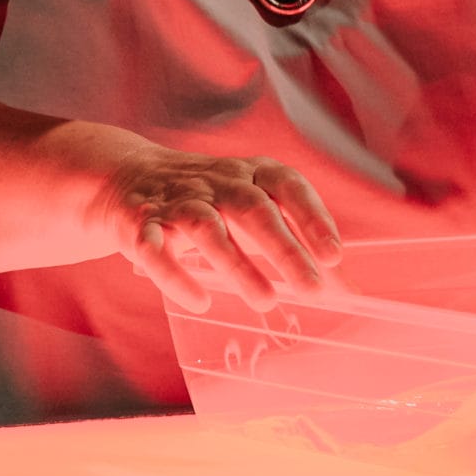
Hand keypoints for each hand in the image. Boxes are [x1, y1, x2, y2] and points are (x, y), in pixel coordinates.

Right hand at [93, 144, 344, 313]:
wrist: (127, 178)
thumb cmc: (208, 200)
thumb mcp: (252, 207)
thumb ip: (297, 243)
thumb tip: (347, 292)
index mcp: (249, 173)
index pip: (287, 185)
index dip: (312, 217)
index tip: (334, 255)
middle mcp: (216, 183)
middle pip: (253, 210)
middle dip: (284, 249)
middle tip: (312, 288)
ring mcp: (177, 203)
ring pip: (209, 230)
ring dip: (238, 266)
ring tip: (266, 302)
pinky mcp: (141, 226)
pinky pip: (156, 250)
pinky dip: (176, 277)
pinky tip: (200, 301)